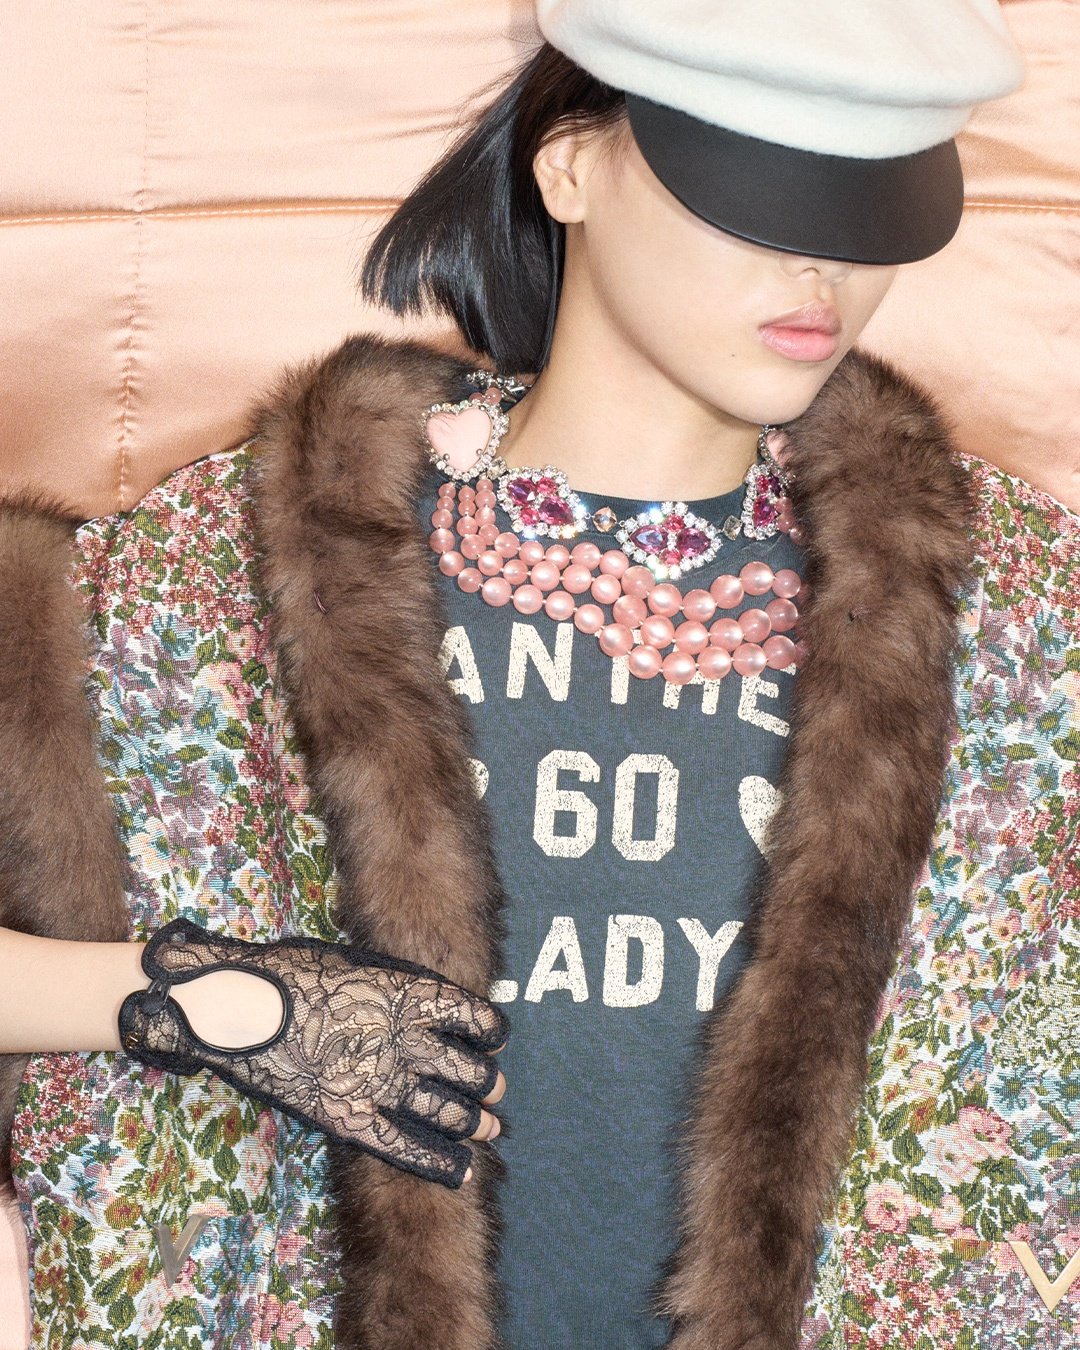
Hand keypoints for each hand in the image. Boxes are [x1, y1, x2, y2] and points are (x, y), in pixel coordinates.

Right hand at [118, 918, 508, 1187]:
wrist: (242, 1004)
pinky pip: (404, 1147)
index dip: (491, 1030)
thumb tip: (421, 1000)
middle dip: (487, 1084)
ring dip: (473, 1122)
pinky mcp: (349, 1118)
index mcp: (409, 995)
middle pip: (467, 1069)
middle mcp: (404, 1040)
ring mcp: (378, 1082)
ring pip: (445, 1111)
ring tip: (491, 1129)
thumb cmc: (293, 971)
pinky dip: (438, 1163)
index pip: (473, 1016)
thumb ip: (393, 985)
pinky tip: (462, 1171)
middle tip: (496, 1092)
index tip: (494, 1039)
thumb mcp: (356, 962)